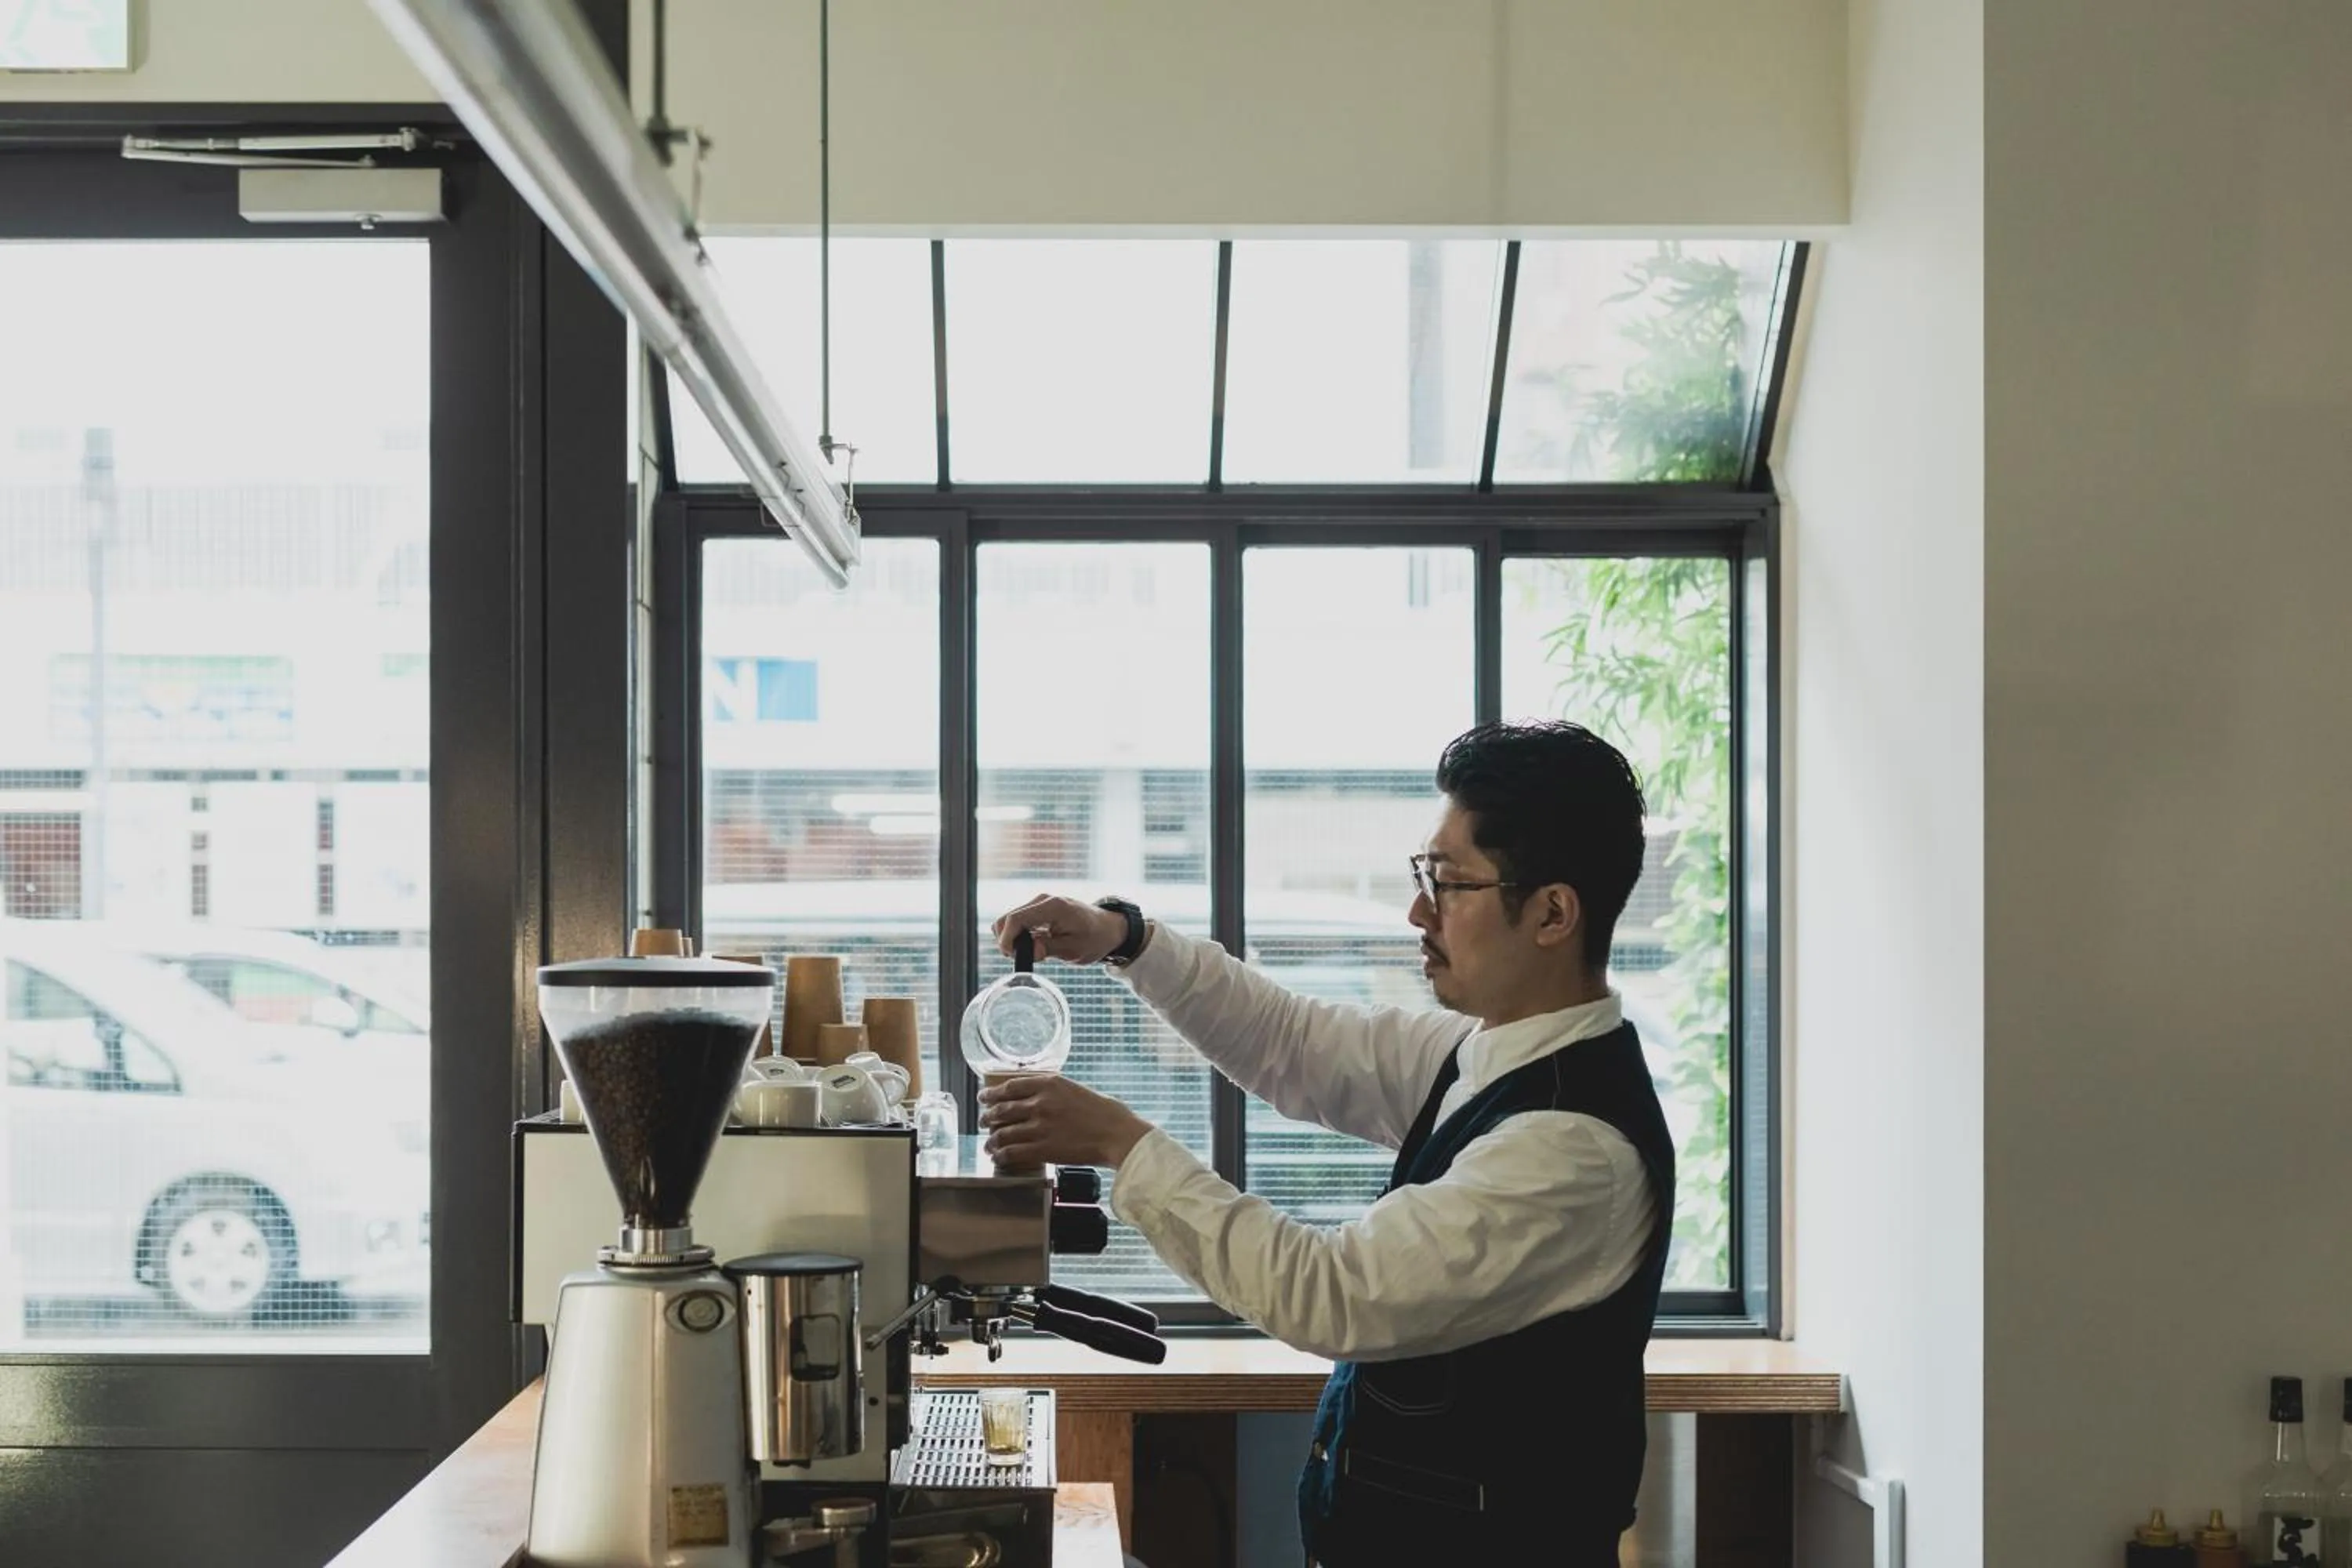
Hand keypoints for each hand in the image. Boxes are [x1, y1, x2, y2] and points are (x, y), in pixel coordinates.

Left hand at [979, 1073, 1152, 1168]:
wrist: (1116, 1134)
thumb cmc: (1104, 1112)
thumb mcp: (1076, 1090)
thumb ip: (1055, 1092)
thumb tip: (1039, 1098)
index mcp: (1049, 1084)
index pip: (1010, 1086)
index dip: (992, 1093)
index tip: (985, 1096)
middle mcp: (1040, 1103)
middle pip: (1002, 1109)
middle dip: (988, 1117)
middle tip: (983, 1121)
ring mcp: (1039, 1126)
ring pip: (1003, 1133)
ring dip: (992, 1140)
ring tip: (989, 1145)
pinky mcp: (1042, 1149)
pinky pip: (1012, 1152)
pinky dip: (1001, 1155)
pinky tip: (998, 1158)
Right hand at [990, 894, 1128, 964]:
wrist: (1107, 928)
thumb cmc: (1095, 938)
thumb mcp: (1075, 948)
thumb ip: (1050, 948)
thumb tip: (1031, 952)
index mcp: (1052, 907)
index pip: (1015, 919)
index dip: (1006, 940)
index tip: (1011, 956)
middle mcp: (1042, 901)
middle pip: (1006, 919)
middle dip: (1007, 941)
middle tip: (1023, 957)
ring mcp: (1039, 904)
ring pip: (1008, 920)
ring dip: (1011, 939)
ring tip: (1030, 953)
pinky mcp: (1038, 910)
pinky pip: (1017, 921)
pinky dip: (1018, 935)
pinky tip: (1032, 946)